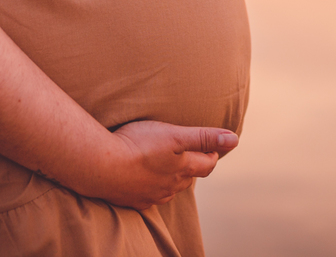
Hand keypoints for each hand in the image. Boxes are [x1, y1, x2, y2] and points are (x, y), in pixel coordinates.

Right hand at [79, 120, 238, 209]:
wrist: (101, 165)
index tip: (212, 144)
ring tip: (166, 165)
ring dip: (171, 178)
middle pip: (189, 177)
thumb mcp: (174, 134)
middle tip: (190, 152)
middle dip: (193, 165)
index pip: (207, 164)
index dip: (212, 152)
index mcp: (183, 168)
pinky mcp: (133, 200)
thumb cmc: (137, 145)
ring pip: (169, 189)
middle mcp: (170, 186)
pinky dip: (150, 187)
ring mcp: (151, 195)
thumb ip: (203, 136)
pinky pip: (148, 196)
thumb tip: (234, 139)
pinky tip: (144, 179)